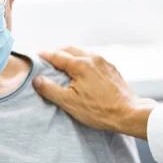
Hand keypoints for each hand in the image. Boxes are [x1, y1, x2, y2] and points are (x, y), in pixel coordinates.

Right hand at [33, 47, 157, 139]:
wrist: (127, 113)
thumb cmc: (98, 110)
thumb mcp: (69, 102)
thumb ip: (50, 89)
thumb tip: (37, 79)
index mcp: (80, 64)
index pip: (56, 55)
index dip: (44, 56)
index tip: (34, 56)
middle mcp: (92, 58)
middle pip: (69, 49)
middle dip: (56, 53)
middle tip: (47, 61)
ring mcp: (103, 62)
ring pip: (82, 53)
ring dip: (70, 56)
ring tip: (62, 66)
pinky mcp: (110, 68)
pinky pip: (92, 59)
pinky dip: (82, 61)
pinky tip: (81, 72)